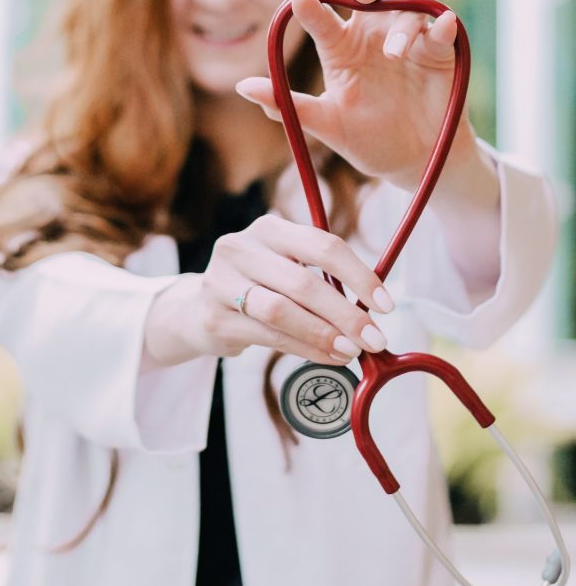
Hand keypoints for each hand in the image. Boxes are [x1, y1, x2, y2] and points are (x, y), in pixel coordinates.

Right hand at [143, 214, 394, 367]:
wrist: (199, 309)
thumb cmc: (260, 287)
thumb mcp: (287, 269)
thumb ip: (324, 281)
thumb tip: (374, 311)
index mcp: (269, 228)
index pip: (323, 245)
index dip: (360, 275)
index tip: (386, 305)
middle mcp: (241, 247)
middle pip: (304, 281)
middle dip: (346, 313)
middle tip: (375, 339)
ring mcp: (221, 280)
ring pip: (282, 310)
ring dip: (323, 334)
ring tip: (352, 351)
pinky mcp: (214, 316)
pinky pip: (267, 335)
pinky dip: (304, 349)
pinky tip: (328, 357)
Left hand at [236, 0, 474, 190]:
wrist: (413, 162)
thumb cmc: (365, 139)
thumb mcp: (325, 125)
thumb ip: (288, 105)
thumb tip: (243, 86)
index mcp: (340, 43)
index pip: (322, 14)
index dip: (311, 5)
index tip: (300, 1)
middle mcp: (373, 30)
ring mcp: (409, 36)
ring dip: (401, 20)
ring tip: (393, 54)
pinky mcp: (440, 50)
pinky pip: (442, 26)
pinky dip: (441, 23)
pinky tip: (440, 25)